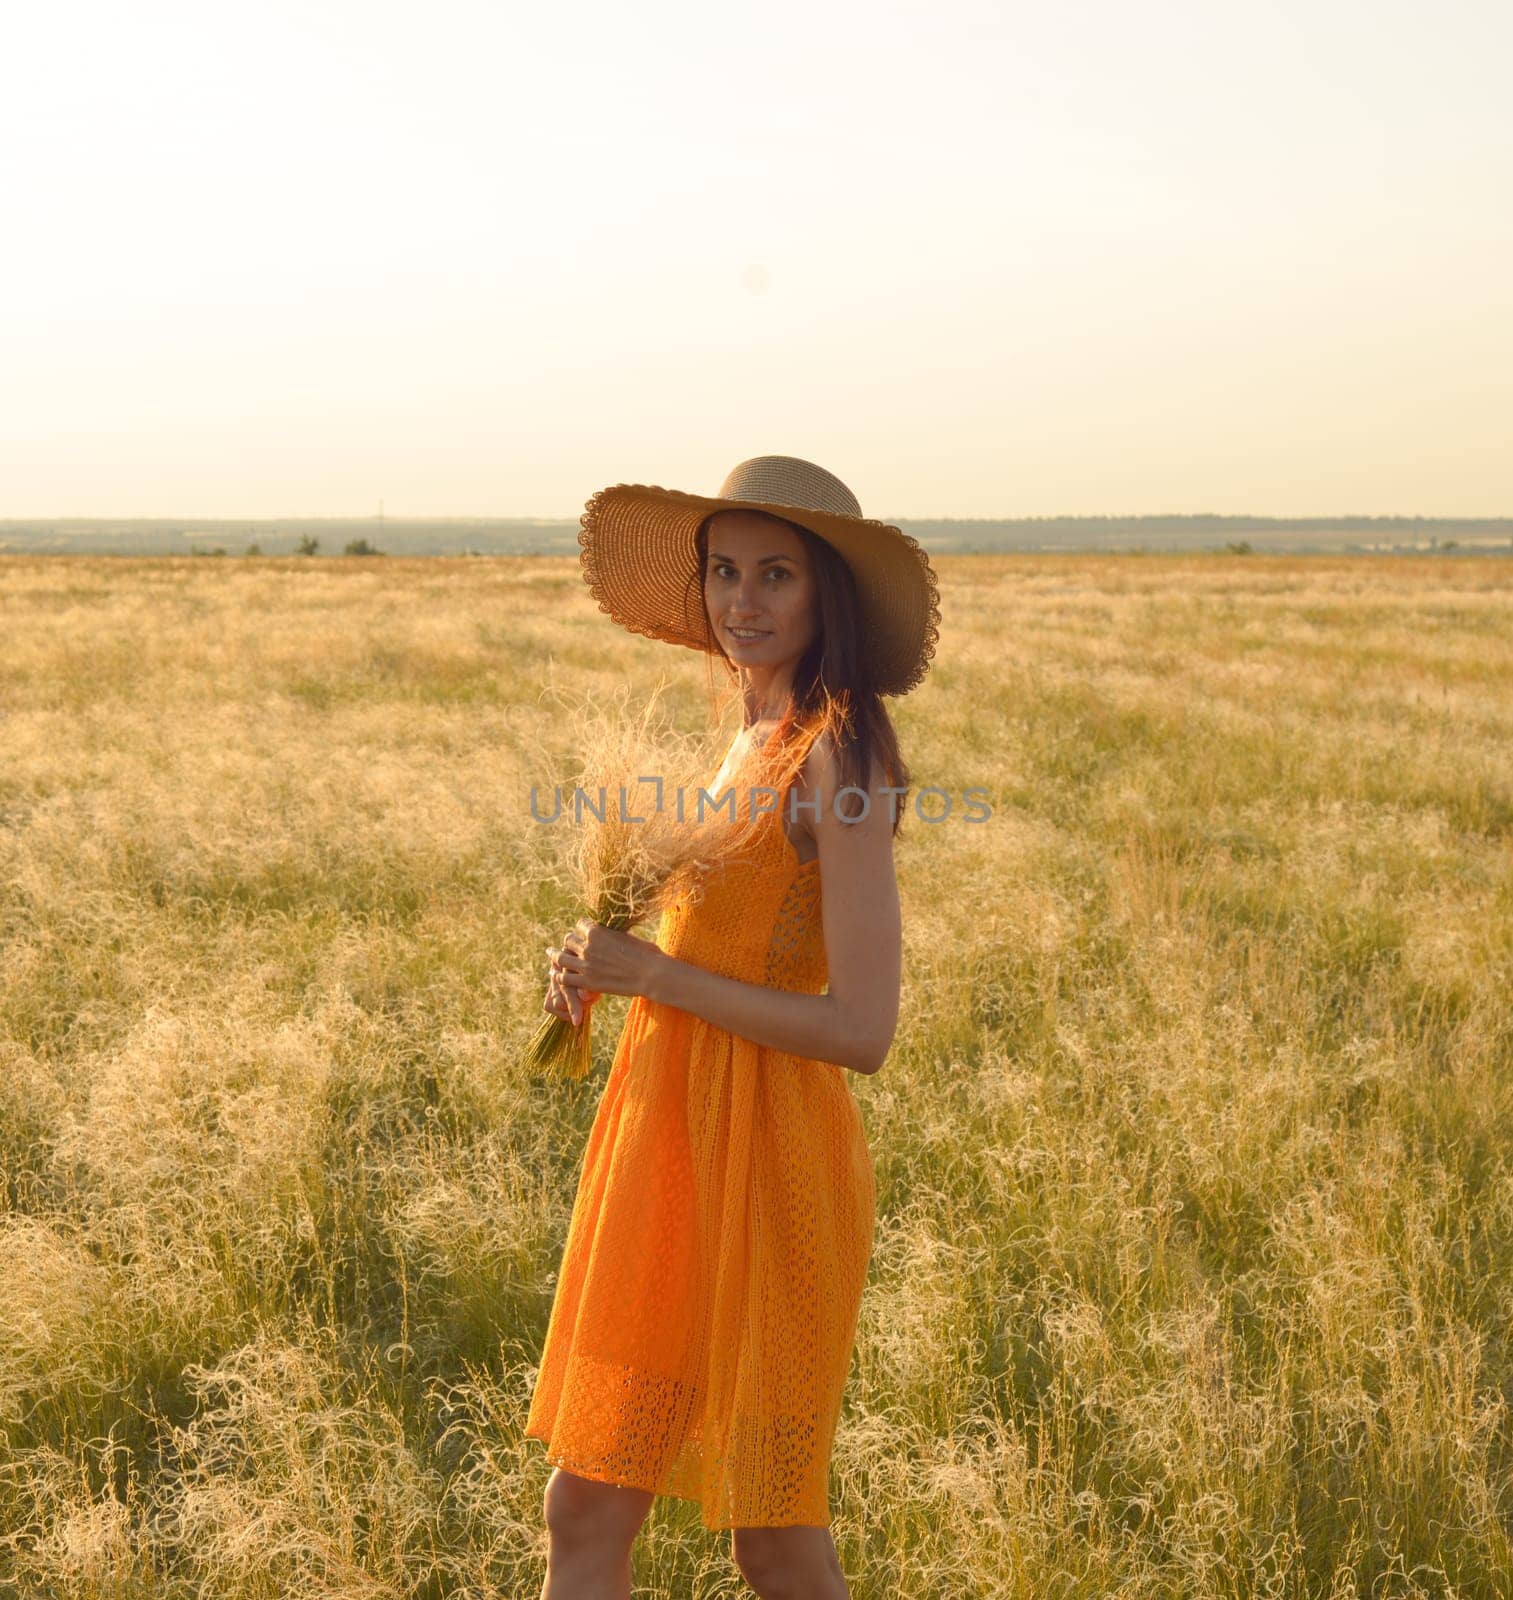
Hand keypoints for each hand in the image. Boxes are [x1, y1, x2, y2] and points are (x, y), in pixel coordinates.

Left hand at [546, 918, 660, 1019]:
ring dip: (555, 955)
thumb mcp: (627, 936)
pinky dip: (559, 975)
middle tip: (568, 944)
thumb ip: (612, 933)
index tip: (582, 931)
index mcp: (597, 931)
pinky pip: (565, 978)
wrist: (651, 974)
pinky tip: (556, 974)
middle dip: (570, 941)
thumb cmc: (646, 953)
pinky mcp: (587, 982)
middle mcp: (588, 946)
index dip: (582, 928)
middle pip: (569, 939)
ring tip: (550, 953)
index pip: (580, 924)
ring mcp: (586, 965)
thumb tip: (610, 929)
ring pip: (561, 957)